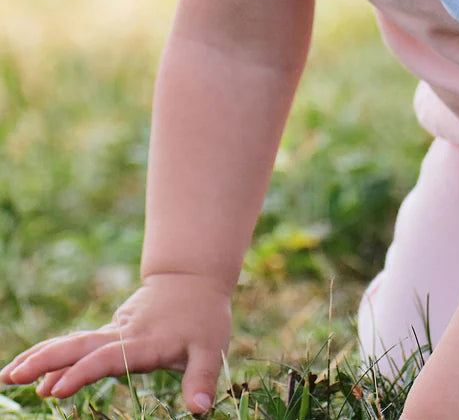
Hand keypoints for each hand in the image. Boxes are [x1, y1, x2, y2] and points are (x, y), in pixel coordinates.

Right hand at [0, 274, 231, 413]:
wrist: (193, 280)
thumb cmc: (205, 318)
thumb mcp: (212, 346)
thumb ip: (203, 376)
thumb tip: (200, 408)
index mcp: (146, 343)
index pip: (109, 358)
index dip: (82, 373)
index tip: (54, 389)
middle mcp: (123, 336)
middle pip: (80, 346)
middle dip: (46, 361)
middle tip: (14, 377)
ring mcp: (113, 332)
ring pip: (72, 343)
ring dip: (40, 357)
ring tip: (7, 375)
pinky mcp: (108, 333)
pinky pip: (75, 343)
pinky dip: (50, 353)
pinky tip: (26, 366)